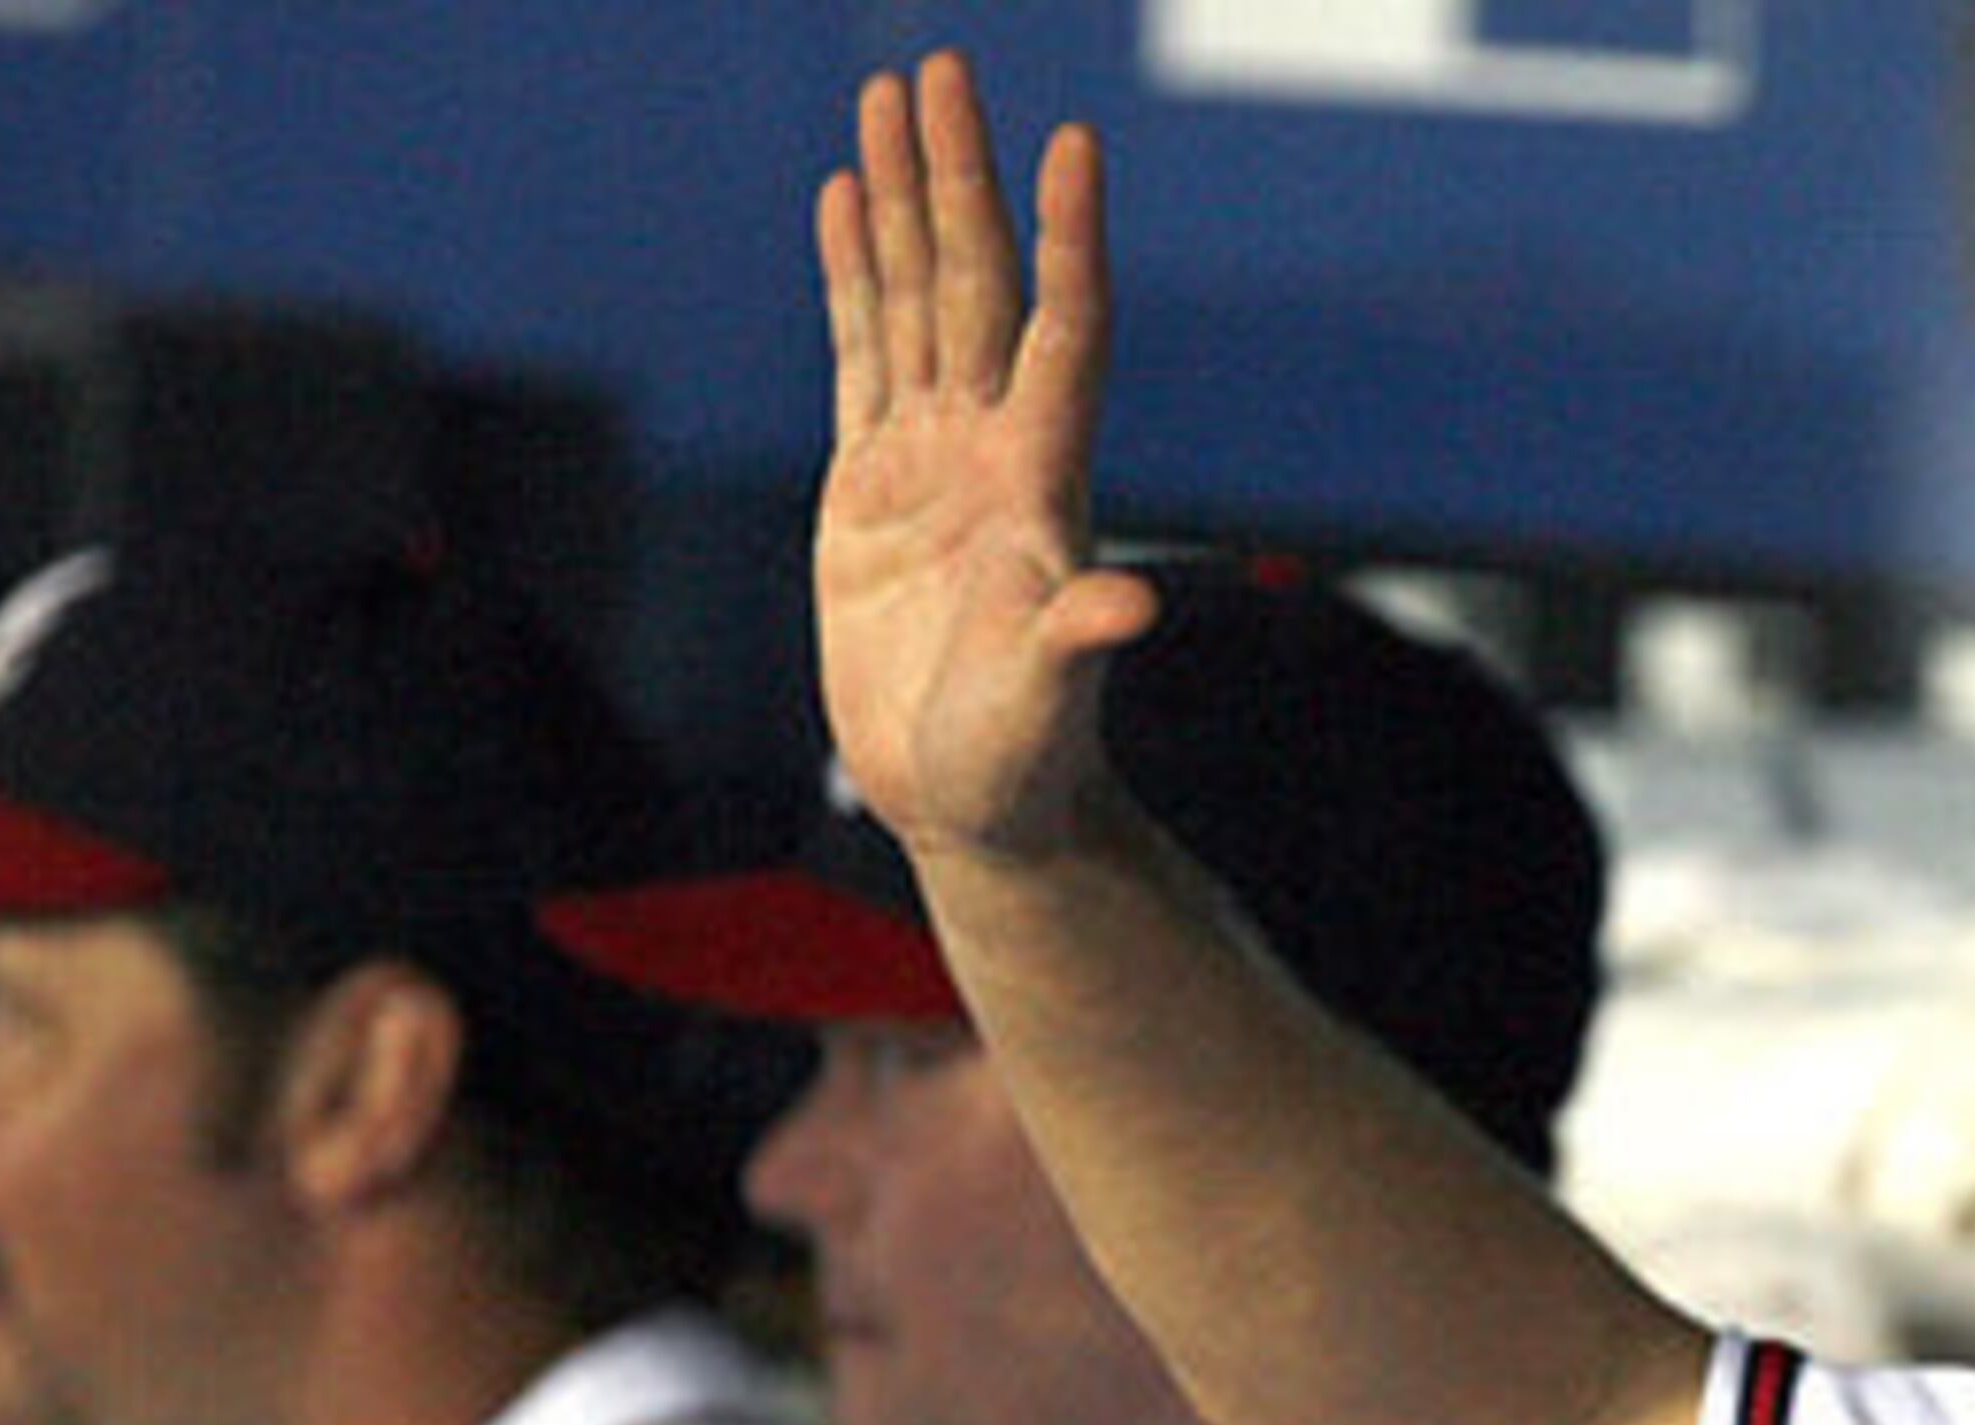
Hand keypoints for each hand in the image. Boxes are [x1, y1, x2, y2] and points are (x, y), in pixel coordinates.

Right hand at [816, 50, 1157, 864]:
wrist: (974, 802)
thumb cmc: (1020, 763)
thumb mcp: (1044, 704)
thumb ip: (1075, 645)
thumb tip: (1133, 605)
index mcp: (1040, 484)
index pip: (1060, 333)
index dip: (1066, 241)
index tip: (1073, 146)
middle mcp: (991, 449)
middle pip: (975, 285)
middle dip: (958, 177)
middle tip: (942, 67)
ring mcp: (931, 459)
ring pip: (913, 300)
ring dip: (901, 201)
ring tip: (887, 96)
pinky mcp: (870, 485)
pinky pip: (860, 353)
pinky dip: (851, 274)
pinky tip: (840, 198)